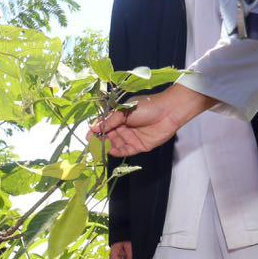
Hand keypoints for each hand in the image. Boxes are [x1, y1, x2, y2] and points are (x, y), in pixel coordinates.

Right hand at [91, 84, 215, 156]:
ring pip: (116, 145)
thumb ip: (109, 121)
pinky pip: (126, 151)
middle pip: (108, 137)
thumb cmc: (147, 106)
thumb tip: (92, 128)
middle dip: (100, 141)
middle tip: (93, 146)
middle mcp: (124, 127)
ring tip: (102, 149)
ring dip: (109, 147)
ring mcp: (131, 137)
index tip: (88, 137)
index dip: (95, 131)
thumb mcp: (124, 111)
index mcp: (119, 117)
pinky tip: (113, 151)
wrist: (169, 111)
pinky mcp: (140, 146)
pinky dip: (119, 152)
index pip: (104, 125)